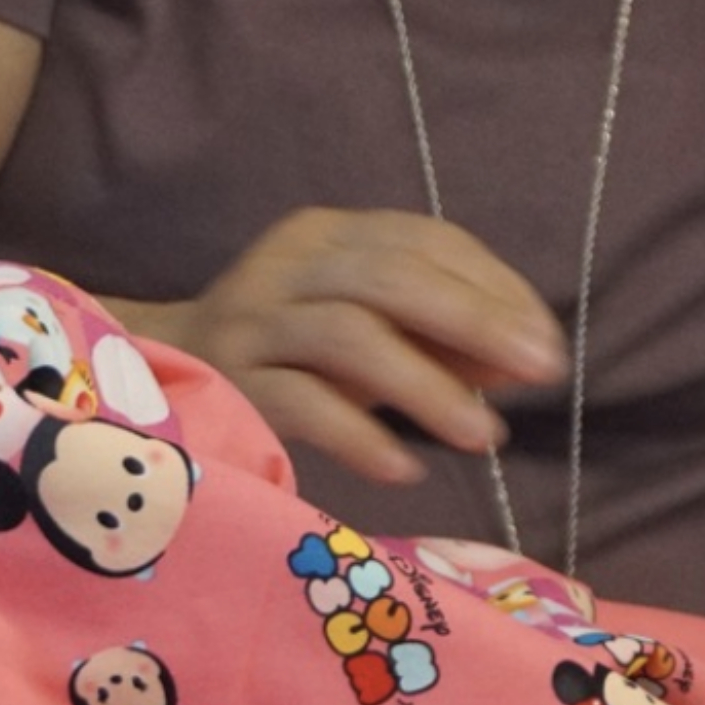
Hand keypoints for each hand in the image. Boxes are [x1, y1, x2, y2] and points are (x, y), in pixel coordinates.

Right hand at [135, 209, 565, 489]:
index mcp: (328, 234)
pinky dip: (360, 435)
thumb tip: (530, 360)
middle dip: (475, 322)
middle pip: (389, 277)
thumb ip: (444, 340)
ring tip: (484, 438)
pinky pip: (301, 402)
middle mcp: (285, 264)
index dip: (493, 288)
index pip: (423, 239)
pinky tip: (403, 469)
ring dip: (427, 385)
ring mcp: (250, 322)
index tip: (545, 345)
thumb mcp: (370, 334)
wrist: (158, 377)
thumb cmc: (289, 356)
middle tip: (541, 374)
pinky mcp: (227, 383)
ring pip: (347, 335)